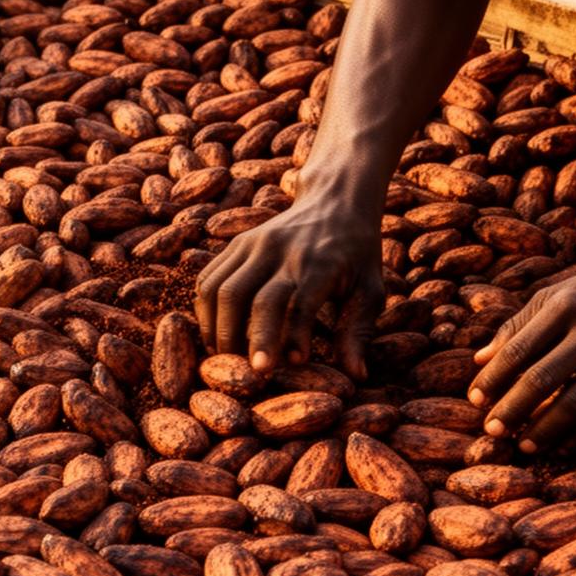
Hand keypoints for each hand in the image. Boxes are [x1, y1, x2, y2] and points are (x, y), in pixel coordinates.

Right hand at [195, 192, 386, 378]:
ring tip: (225, 358)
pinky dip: (205, 310)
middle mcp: (282, 251)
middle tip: (250, 374)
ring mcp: (254, 244)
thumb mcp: (370, 290)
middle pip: (252, 299)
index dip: (292, 337)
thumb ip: (359, 332)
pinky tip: (215, 333)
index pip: (299, 305)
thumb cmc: (357, 255)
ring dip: (217, 329)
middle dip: (246, 340)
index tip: (290, 365)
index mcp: (320, 264)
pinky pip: (209, 278)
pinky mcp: (237, 243)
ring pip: (220, 289)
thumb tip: (356, 376)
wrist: (335, 200)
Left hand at [468, 259, 575, 451]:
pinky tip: (563, 445)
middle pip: (540, 380)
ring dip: (543, 431)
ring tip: (524, 445)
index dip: (492, 379)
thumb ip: (519, 325)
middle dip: (511, 410)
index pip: (518, 350)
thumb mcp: (560, 295)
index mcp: (565, 306)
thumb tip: (479, 360)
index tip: (475, 400)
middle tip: (492, 431)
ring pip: (573, 405)